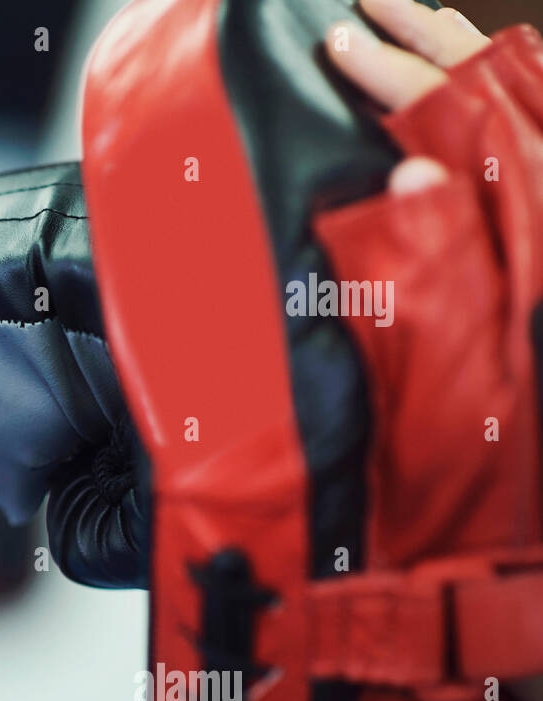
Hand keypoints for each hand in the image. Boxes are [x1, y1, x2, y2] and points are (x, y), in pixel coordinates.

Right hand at [324, 1, 542, 700]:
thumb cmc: (512, 491)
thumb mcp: (465, 386)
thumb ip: (437, 280)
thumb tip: (406, 177)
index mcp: (530, 258)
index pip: (476, 124)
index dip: (404, 74)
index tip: (339, 41)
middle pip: (511, 103)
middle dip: (430, 46)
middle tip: (361, 12)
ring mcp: (539, 264)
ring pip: (530, 122)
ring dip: (468, 65)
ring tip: (407, 23)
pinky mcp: (528, 287)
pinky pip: (529, 178)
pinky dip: (501, 122)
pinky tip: (459, 111)